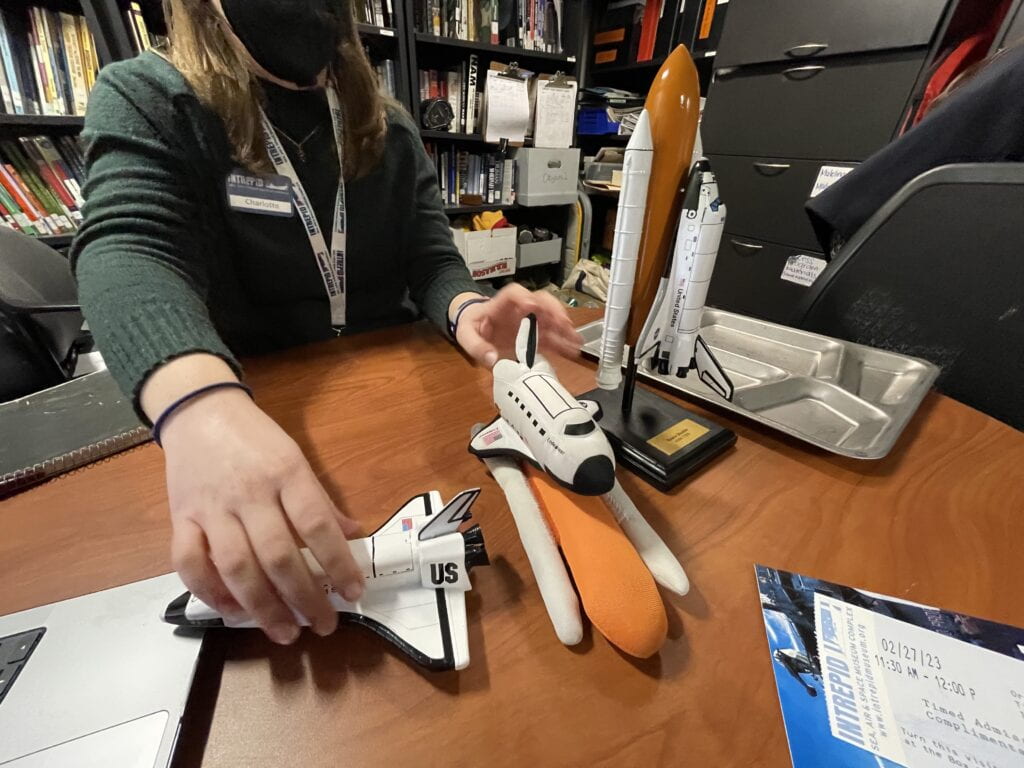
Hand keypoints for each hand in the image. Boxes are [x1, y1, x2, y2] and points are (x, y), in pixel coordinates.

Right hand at [160, 388, 363, 644]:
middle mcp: (250, 494)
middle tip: (323, 625)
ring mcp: (212, 508)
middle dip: (304, 597)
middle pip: (278, 556)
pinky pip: (190, 563)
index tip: (354, 592)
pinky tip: (232, 611)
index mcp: (287, 473)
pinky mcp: (181, 518)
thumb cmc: (255, 438)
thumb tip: (353, 534)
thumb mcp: (296, 457)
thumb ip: (321, 500)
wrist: (199, 411)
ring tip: (285, 632)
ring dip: (262, 607)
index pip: (317, 526)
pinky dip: (210, 593)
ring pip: (236, 568)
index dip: (338, 563)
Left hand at [453, 284, 581, 367]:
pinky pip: (552, 336)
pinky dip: (563, 342)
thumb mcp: (466, 335)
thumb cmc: (472, 326)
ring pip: (552, 317)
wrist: (476, 329)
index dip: (524, 297)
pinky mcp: (536, 335)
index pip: (514, 294)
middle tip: (563, 324)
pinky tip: (573, 349)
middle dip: (554, 311)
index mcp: (501, 305)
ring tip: (575, 340)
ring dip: (564, 328)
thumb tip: (492, 358)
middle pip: (541, 301)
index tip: (532, 307)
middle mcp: (520, 309)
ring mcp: (530, 321)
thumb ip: (476, 346)